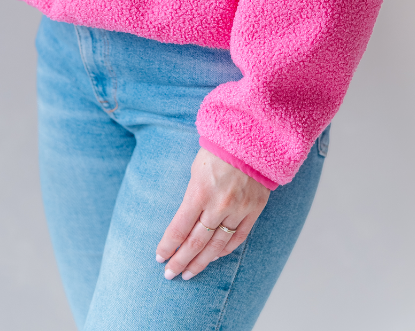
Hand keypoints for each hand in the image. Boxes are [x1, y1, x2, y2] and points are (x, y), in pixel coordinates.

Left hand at [155, 148, 269, 279]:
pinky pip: (238, 238)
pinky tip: (214, 257)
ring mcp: (238, 209)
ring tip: (189, 273)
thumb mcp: (195, 170)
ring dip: (201, 262)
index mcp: (200, 191)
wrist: (251, 139)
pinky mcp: (254, 210)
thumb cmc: (218, 150)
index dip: (168, 246)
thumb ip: (191, 197)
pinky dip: (225, 250)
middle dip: (180, 260)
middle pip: (196, 242)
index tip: (159, 257)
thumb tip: (183, 224)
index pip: (179, 228)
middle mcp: (219, 204)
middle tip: (170, 274)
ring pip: (216, 245)